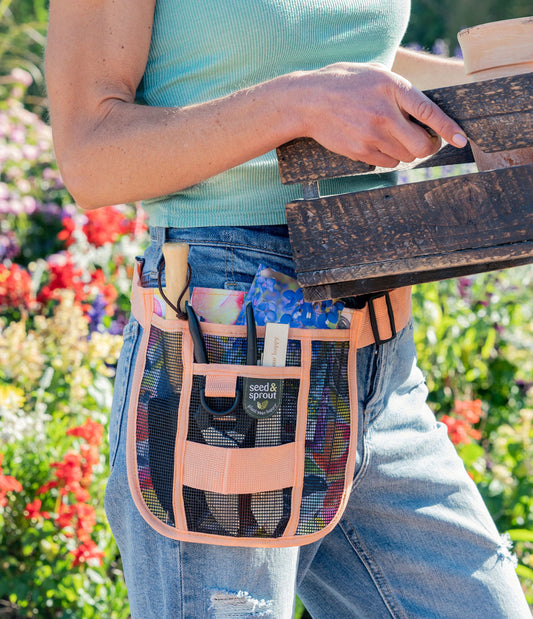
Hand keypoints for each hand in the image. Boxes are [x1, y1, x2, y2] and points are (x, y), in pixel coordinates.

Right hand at [295, 62, 467, 167]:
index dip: (448, 128)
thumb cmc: (344, 84)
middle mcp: (384, 114)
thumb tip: (426, 115)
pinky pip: (388, 163)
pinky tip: (378, 143)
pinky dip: (390, 157)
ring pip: (406, 157)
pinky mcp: (360, 152)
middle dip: (428, 146)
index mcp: (392, 88)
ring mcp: (371, 136)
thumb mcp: (376, 75)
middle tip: (425, 141)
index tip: (461, 139)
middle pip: (421, 146)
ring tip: (394, 137)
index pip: (429, 112)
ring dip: (407, 151)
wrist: (308, 102)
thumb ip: (401, 92)